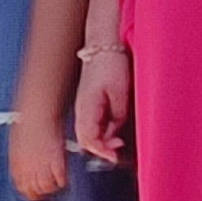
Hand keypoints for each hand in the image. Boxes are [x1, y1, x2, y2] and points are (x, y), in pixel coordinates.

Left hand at [9, 111, 68, 200]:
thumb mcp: (18, 141)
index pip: (21, 187)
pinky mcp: (56, 164)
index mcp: (16, 166)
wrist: (39, 112)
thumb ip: (21, 157)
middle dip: (40, 193)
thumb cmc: (28, 120)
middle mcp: (27, 170)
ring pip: (47, 189)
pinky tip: (65, 178)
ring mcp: (42, 168)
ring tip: (57, 185)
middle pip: (33, 192)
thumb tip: (25, 163)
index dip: (28, 190)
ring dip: (52, 188)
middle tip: (47, 190)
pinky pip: (61, 181)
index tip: (33, 190)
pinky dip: (63, 181)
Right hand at [74, 49, 131, 165]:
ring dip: (101, 140)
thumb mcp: (120, 92)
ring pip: (87, 133)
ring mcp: (83, 105)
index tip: (115, 155)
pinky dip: (100, 130)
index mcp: (86, 108)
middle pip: (85, 139)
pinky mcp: (87, 101)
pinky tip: (112, 128)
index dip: (102, 151)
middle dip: (101, 148)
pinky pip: (91, 123)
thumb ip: (118, 116)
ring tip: (117, 140)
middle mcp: (81, 109)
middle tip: (118, 149)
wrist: (104, 45)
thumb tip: (115, 133)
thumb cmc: (111, 64)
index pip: (89, 139)